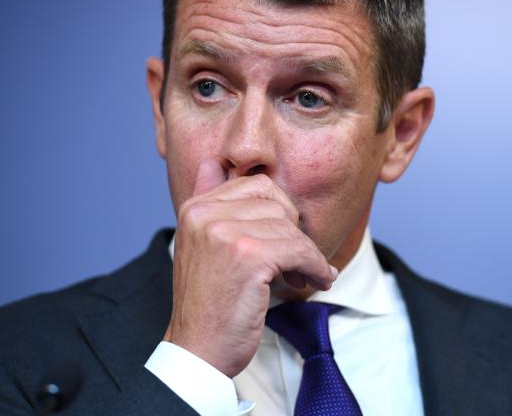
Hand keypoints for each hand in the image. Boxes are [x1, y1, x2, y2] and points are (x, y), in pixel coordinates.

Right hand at [163, 160, 337, 376]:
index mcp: (194, 207)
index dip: (279, 211)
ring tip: (301, 276)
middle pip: (277, 202)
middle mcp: (205, 214)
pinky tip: (316, 280)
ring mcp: (225, 233)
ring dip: (307, 254)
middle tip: (296, 259)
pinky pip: (300, 249)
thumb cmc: (207, 301)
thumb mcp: (199, 243)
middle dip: (293, 231)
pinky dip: (315, 266)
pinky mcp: (248, 255)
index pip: (256, 184)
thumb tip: (214, 161)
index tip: (284, 238)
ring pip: (291, 227)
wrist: (198, 350)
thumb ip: (208, 200)